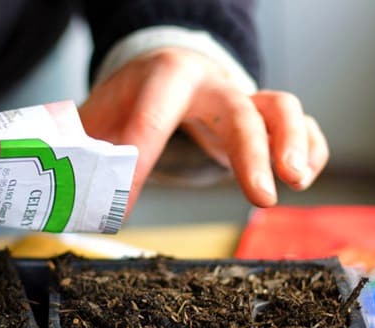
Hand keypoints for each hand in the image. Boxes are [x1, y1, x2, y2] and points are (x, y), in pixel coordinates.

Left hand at [79, 48, 328, 212]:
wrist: (168, 74)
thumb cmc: (133, 97)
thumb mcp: (100, 115)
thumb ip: (83, 149)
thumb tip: (64, 195)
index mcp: (165, 75)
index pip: (155, 115)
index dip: (140, 160)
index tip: (124, 205)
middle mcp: (212, 82)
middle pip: (239, 110)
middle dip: (251, 154)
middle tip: (259, 198)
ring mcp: (241, 97)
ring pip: (282, 108)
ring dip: (295, 143)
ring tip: (296, 182)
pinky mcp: (260, 116)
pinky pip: (301, 124)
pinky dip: (311, 147)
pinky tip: (302, 177)